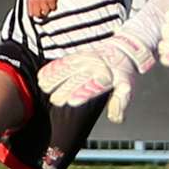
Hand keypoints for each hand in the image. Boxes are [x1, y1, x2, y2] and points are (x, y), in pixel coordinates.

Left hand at [26, 0, 60, 18]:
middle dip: (41, 14)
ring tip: (48, 3)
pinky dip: (53, 6)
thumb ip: (31, 3)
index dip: (35, 14)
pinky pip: (53, 8)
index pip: (30, 12)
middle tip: (44, 11)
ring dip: (48, 9)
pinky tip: (52, 1)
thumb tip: (32, 14)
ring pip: (46, 12)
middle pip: (38, 14)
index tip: (38, 14)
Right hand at [37, 32, 155, 122]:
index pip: (93, 86)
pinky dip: (52, 68)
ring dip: (55, 77)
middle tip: (55, 101)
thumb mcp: (126, 87)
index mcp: (106, 76)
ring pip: (67, 69)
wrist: (122, 49)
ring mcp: (85, 59)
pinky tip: (42, 76)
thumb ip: (119, 102)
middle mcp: (94, 66)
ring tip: (44, 87)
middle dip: (66, 89)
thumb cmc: (122, 73)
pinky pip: (63, 61)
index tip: (71, 101)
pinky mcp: (78, 55)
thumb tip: (116, 119)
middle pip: (77, 79)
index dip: (82, 93)